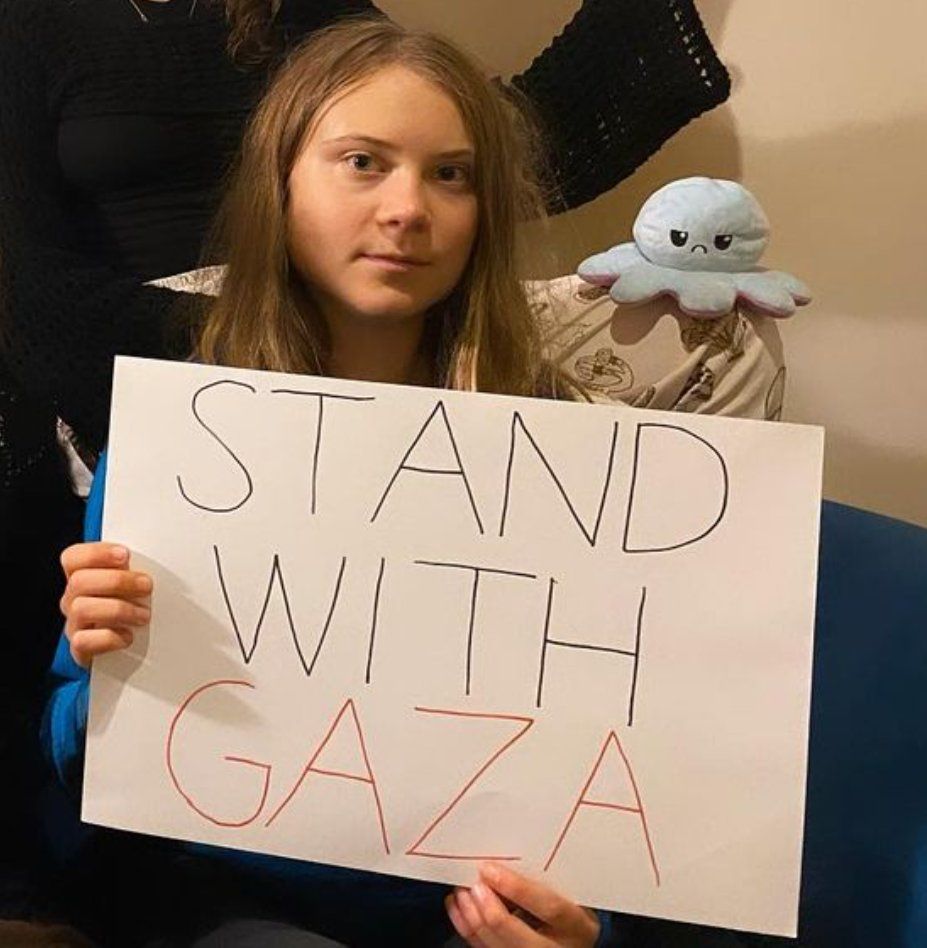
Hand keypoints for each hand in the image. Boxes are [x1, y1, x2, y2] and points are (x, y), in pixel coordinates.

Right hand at [60, 542, 151, 667]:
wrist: (128, 650)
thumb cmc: (132, 607)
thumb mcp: (133, 583)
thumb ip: (133, 569)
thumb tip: (152, 557)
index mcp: (83, 577)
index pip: (73, 558)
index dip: (96, 553)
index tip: (125, 555)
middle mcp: (73, 599)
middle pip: (79, 581)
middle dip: (118, 581)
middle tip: (146, 586)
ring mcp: (74, 625)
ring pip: (81, 609)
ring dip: (119, 610)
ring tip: (144, 615)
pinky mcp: (80, 649)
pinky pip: (84, 641)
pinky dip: (110, 638)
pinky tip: (128, 636)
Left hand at [446, 861, 599, 946]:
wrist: (572, 941)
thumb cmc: (570, 909)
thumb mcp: (568, 893)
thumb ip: (545, 881)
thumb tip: (505, 860)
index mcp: (575, 923)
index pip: (547, 907)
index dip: (517, 888)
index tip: (490, 869)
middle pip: (514, 933)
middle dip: (488, 908)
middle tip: (474, 885)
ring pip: (494, 945)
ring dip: (472, 915)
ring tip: (462, 890)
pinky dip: (466, 927)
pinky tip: (458, 906)